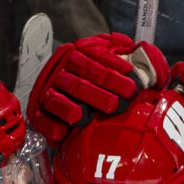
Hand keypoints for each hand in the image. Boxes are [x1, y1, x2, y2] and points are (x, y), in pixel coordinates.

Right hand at [29, 32, 166, 140]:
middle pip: (78, 79)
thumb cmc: (100, 85)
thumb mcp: (117, 65)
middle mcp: (61, 72)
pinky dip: (53, 126)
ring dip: (76, 108)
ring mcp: (48, 94)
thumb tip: (144, 50)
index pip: (94, 57)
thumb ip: (133, 57)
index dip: (113, 67)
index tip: (133, 77)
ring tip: (92, 116)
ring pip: (58, 99)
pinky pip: (43, 120)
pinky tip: (65, 132)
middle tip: (121, 101)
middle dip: (100, 91)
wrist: (66, 107)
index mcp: (78, 56)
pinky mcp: (39, 115)